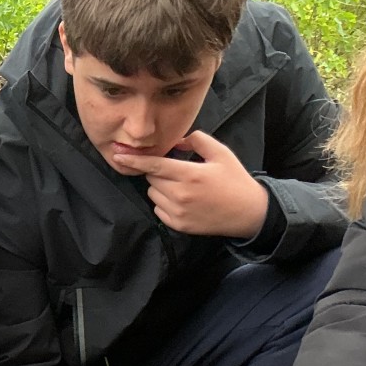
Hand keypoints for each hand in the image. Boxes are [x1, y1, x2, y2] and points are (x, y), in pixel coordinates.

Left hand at [112, 131, 268, 238]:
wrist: (248, 213)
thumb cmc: (234, 180)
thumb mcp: (221, 153)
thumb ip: (197, 140)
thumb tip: (176, 141)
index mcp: (190, 174)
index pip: (154, 165)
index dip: (134, 160)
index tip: (118, 155)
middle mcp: (180, 194)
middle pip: (151, 178)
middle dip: (158, 172)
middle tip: (177, 171)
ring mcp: (178, 212)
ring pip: (153, 193)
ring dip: (160, 187)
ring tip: (182, 187)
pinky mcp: (177, 225)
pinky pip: (158, 209)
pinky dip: (164, 203)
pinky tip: (182, 200)